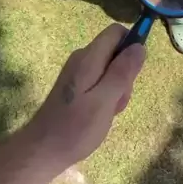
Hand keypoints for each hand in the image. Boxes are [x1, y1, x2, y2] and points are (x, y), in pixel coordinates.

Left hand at [29, 24, 145, 172]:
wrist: (43, 150)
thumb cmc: (75, 128)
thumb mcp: (105, 100)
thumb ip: (122, 72)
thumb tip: (140, 46)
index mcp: (88, 58)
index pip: (116, 32)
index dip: (131, 45)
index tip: (134, 72)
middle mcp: (81, 59)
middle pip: (114, 52)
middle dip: (124, 74)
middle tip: (117, 101)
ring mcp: (77, 73)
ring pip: (109, 69)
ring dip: (117, 89)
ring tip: (108, 112)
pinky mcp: (75, 86)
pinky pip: (99, 82)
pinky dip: (106, 96)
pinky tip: (100, 115)